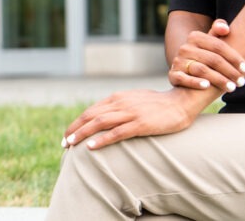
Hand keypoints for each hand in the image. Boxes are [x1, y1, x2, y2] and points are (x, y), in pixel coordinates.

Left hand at [61, 88, 207, 150]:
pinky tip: (91, 147)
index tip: (67, 135)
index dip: (77, 123)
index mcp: (118, 98)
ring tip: (71, 145)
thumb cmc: (158, 104)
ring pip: (100, 123)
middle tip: (63, 143)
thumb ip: (120, 107)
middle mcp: (121, 103)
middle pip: (91, 116)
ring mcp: (130, 113)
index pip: (91, 111)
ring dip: (83, 134)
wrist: (180, 102)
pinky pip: (117, 132)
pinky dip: (102, 139)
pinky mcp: (140, 124)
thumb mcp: (135, 101)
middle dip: (74, 129)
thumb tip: (106, 116)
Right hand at [169, 19, 244, 92]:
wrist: (184, 68)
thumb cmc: (205, 55)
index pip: (219, 46)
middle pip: (212, 59)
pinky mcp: (173, 74)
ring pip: (201, 70)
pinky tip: (207, 87)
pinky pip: (184, 78)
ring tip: (232, 88)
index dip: (234, 57)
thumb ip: (218, 30)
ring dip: (218, 79)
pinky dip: (195, 82)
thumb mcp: (211, 41)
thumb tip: (225, 29)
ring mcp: (178, 61)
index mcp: (195, 37)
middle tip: (242, 81)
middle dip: (230, 71)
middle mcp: (185, 48)